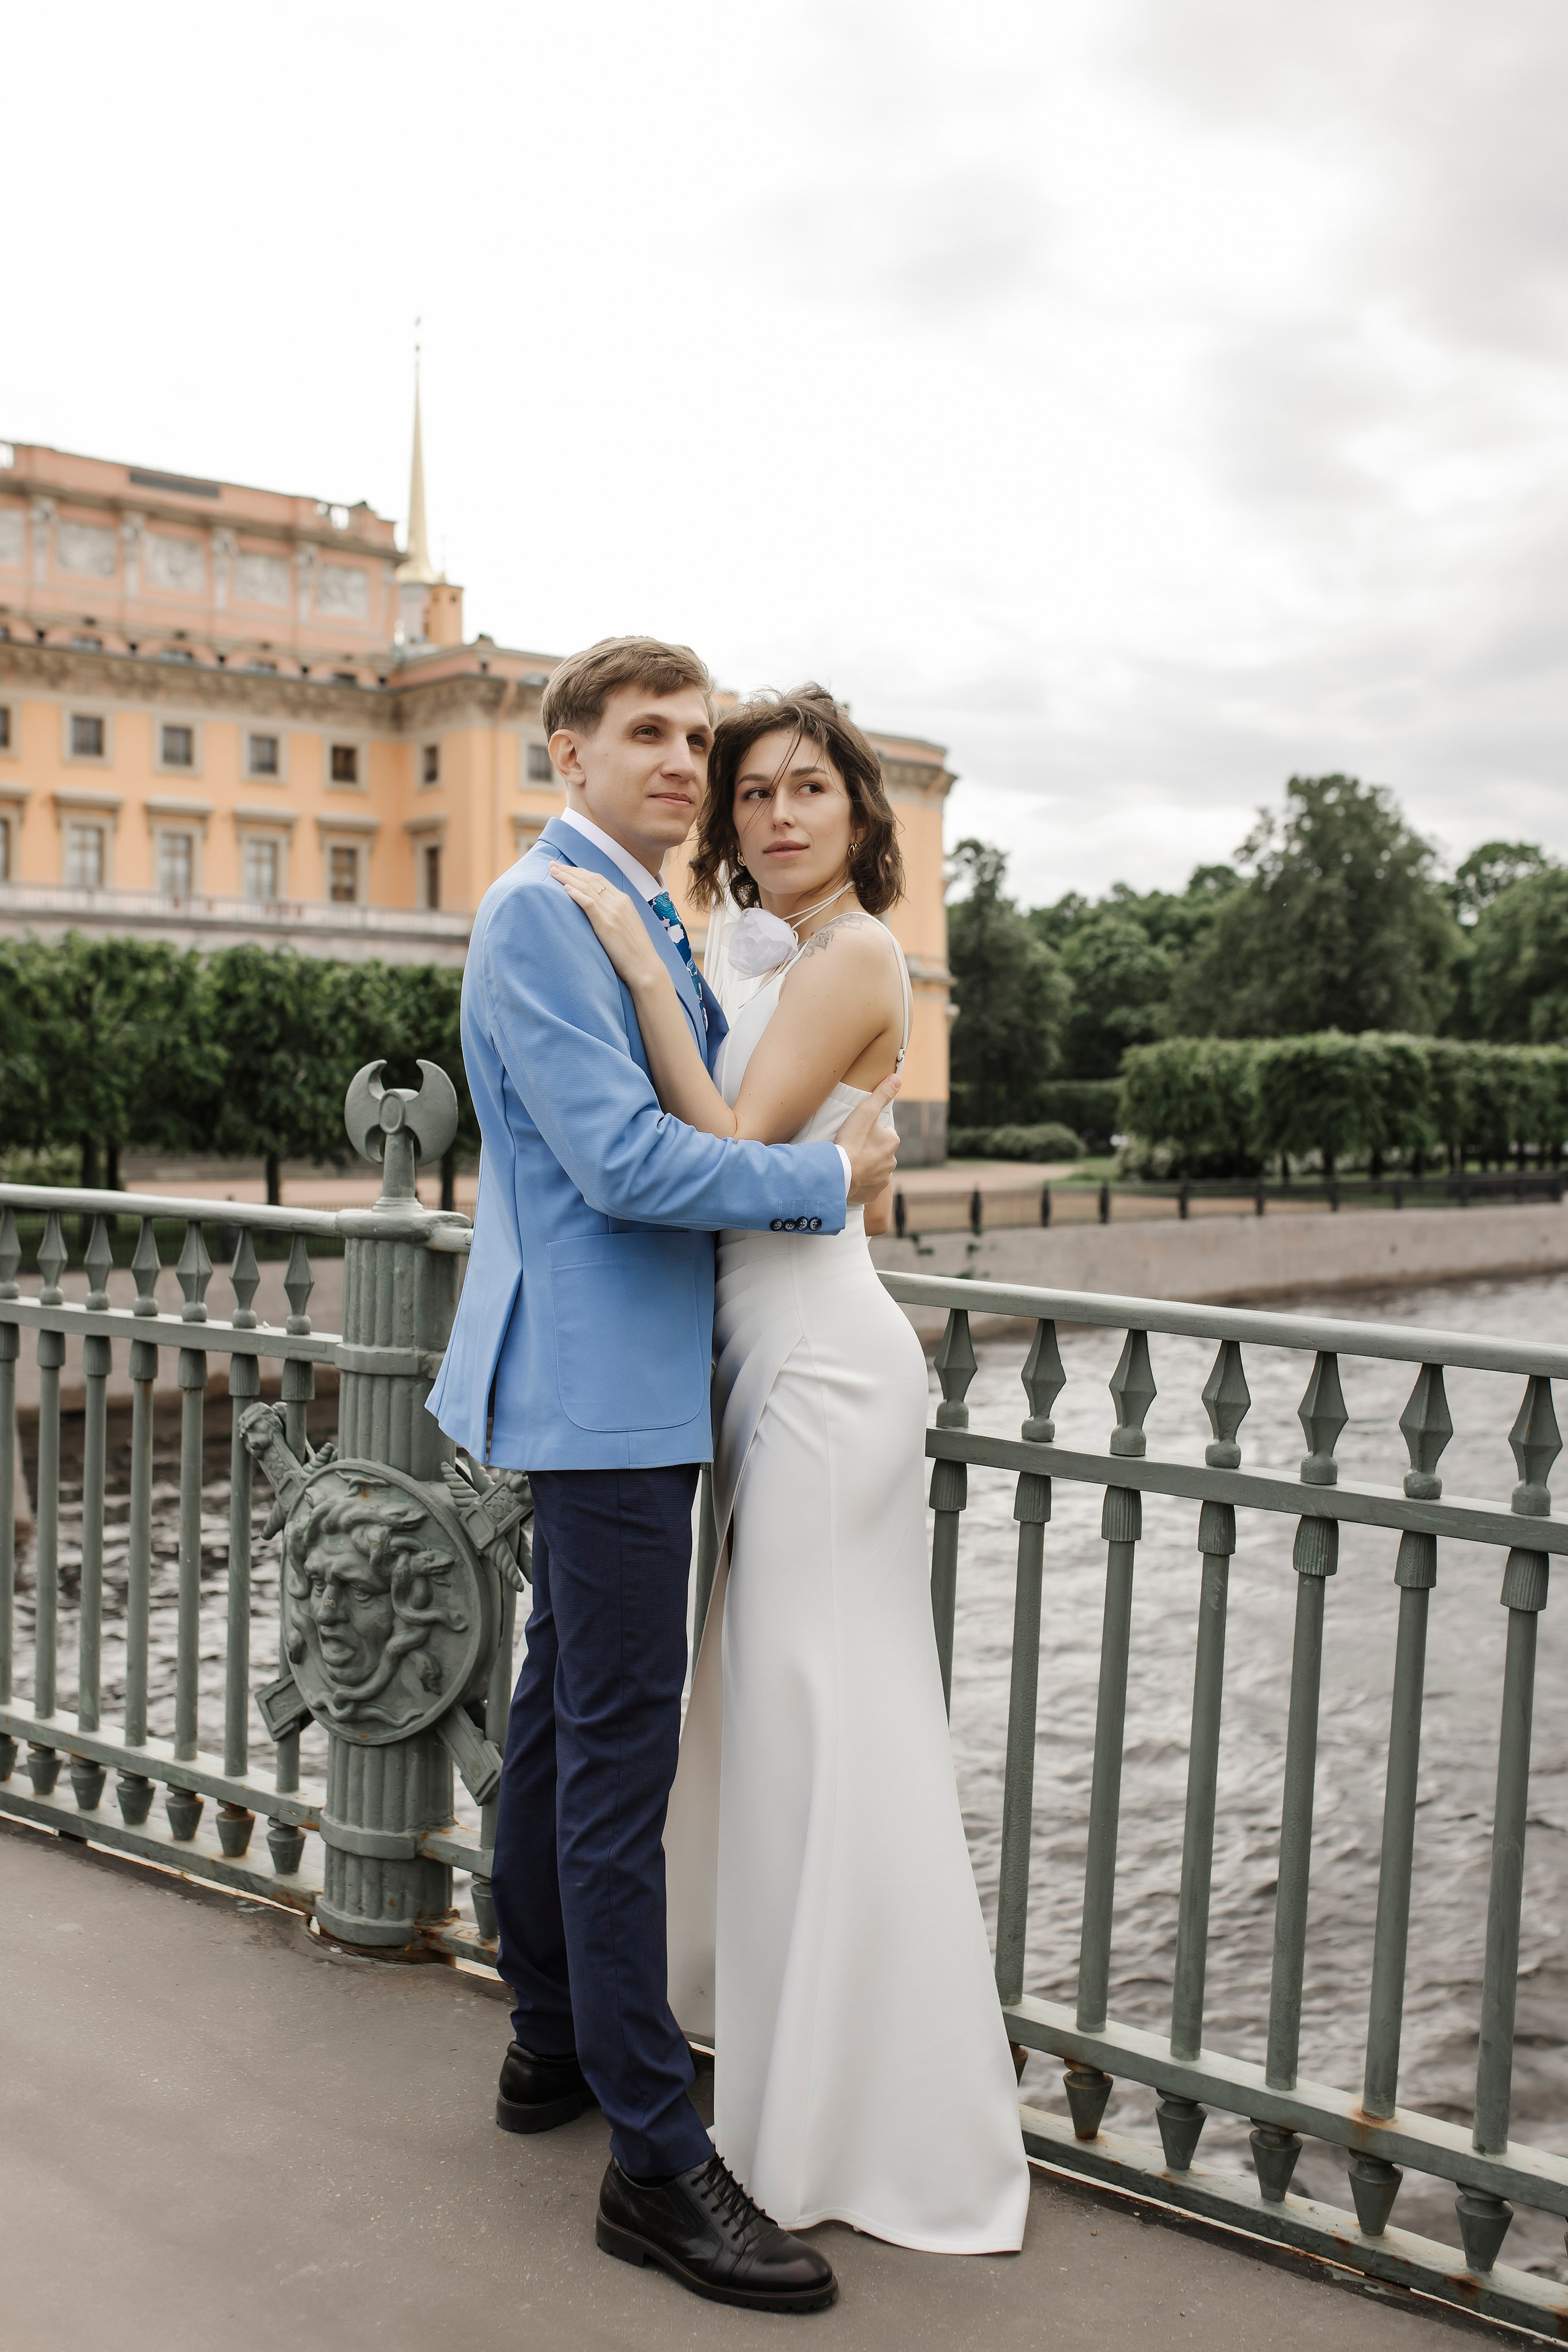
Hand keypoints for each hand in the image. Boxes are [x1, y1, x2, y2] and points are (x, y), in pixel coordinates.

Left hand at [551, 864, 667, 993]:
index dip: (580, 872)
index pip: (599, 880)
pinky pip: (589, 903)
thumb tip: (598, 913)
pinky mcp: (606, 924)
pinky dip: (576, 894)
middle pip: (591, 879)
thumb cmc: (635, 952)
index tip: (566, 869)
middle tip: (553, 865)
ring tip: (552, 871)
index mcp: (624, 900)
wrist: (645, 966)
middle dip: (570, 870)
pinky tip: (564, 888)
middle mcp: (619, 901)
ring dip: (567, 878)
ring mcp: (613, 911)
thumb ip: (614, 915)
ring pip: (587, 888)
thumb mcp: (626, 926)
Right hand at [835, 1075, 900, 1205]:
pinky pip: (867, 1186)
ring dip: (864, 1165)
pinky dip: (860, 1182)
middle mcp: (892, 1162)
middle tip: (850, 1147)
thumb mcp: (866, 1111)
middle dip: (868, 1149)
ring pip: (874, 1168)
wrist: (839, 1174)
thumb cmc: (852, 1141)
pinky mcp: (871, 1194)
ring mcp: (882, 1179)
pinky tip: (849, 1176)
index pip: (884, 1132)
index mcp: (892, 1141)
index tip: (857, 1133)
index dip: (870, 1131)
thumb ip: (882, 1094)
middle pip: (879, 1151)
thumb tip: (897, 1077)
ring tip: (848, 1162)